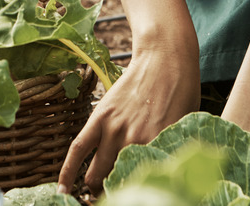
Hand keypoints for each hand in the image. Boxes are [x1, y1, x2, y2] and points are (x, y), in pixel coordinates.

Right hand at [57, 49, 199, 194]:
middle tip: (117, 198)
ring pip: (96, 172)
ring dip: (95, 187)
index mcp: (159, 148)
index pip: (143, 185)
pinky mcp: (100, 119)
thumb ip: (170, 153)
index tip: (137, 198)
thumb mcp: (186, 129)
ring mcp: (114, 131)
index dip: (138, 196)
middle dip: (115, 196)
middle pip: (117, 183)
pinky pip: (78, 149)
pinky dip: (68, 172)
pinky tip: (63, 189)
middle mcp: (135, 144)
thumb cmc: (182, 92)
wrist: (165, 58)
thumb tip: (163, 177)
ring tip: (97, 194)